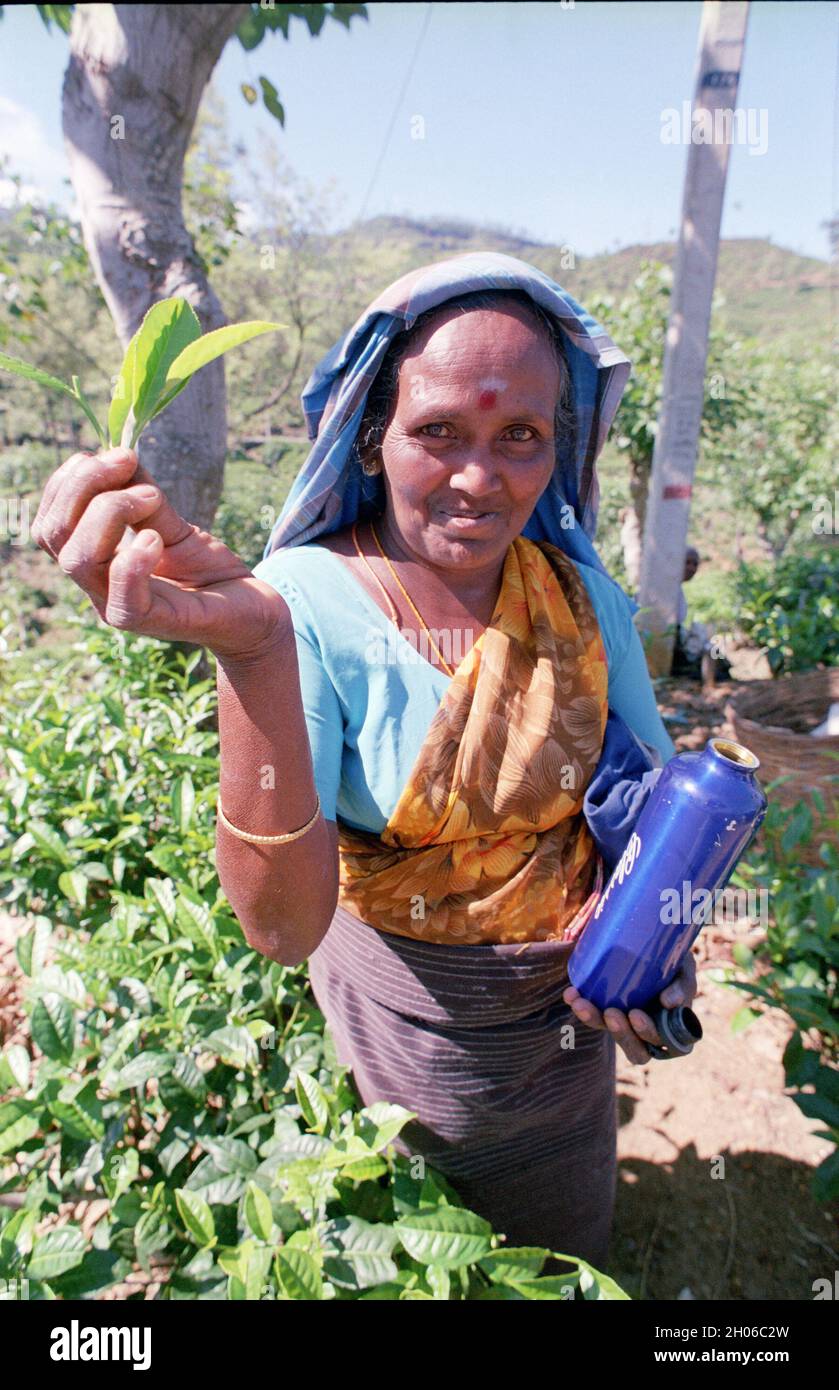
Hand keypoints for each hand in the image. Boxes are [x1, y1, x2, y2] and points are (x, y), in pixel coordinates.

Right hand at [31, 447, 289, 660]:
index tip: (117, 456)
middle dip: (83, 486)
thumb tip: (120, 456)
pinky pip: (122, 598)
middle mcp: (98, 587)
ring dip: (109, 512)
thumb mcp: (173, 524)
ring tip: (151, 497)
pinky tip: (157, 539)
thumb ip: (143, 496)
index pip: (49, 523)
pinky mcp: (153, 624)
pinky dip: (134, 559)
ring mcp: (119, 608)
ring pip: (78, 560)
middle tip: (129, 463)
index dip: (68, 482)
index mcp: (96, 561)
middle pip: (52, 535)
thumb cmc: (210, 571)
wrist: (254, 612)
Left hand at [562, 953, 697, 1064]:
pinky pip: (591, 1014)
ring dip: (595, 1021)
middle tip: (612, 1013)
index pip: (664, 1046)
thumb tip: (669, 1002)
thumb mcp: (684, 969)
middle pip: (636, 1051)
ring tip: (582, 1004)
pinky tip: (571, 993)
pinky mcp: (604, 1009)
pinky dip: (580, 1006)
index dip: (648, 1036)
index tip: (635, 1014)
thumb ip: (682, 984)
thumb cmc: (674, 961)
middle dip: (622, 1034)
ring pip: (610, 1034)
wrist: (651, 941)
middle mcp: (647, 1033)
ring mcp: (625, 1023)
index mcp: (671, 1028)